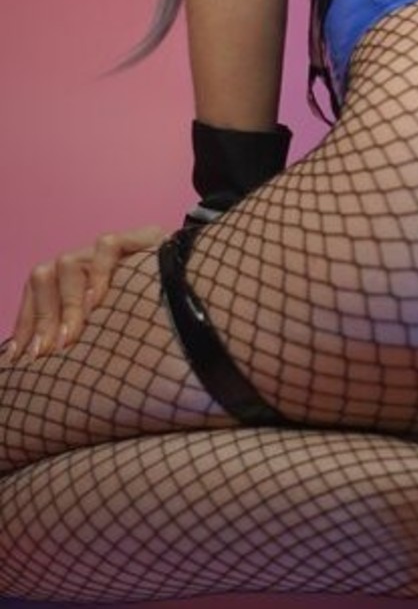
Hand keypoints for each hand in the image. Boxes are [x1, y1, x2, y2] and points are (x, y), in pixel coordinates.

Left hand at [2, 226, 169, 363]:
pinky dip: (98, 273)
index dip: (26, 321)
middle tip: (49, 353)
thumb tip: (53, 370)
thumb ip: (89, 338)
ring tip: (72, 337)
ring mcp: (110, 249)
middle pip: (44, 277)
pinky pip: (107, 247)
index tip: (21, 356)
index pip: (36, 291)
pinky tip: (99, 300)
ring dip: (67, 305)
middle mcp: (87, 260)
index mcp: (75, 279)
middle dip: (43, 318)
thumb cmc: (157, 310)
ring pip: (68, 264)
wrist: (205, 277)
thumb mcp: (116, 326)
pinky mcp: (139, 237)